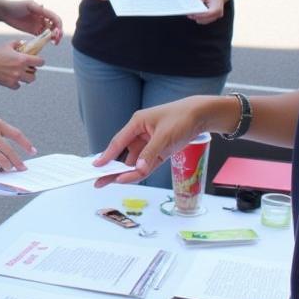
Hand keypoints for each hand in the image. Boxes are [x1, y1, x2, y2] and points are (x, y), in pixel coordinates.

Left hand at [0, 0, 63, 41]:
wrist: (5, 12)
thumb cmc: (16, 6)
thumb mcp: (28, 5)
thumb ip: (38, 8)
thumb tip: (45, 7)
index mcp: (43, 11)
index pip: (55, 18)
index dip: (58, 25)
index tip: (57, 32)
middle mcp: (42, 18)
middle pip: (55, 26)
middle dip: (58, 33)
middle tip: (56, 39)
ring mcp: (38, 25)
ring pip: (50, 32)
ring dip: (54, 37)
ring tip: (54, 42)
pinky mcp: (33, 31)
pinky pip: (42, 36)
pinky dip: (46, 40)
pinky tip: (47, 43)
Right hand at [0, 41, 43, 88]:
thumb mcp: (8, 45)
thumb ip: (18, 43)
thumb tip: (24, 43)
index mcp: (23, 59)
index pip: (40, 62)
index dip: (40, 62)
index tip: (38, 62)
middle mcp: (21, 69)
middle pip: (35, 74)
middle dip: (32, 71)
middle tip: (28, 69)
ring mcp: (16, 77)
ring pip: (28, 81)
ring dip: (26, 78)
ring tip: (21, 74)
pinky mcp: (9, 83)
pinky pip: (18, 86)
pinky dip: (16, 83)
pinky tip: (12, 78)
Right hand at [92, 96, 209, 183]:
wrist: (201, 115)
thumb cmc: (182, 118)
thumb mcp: (165, 135)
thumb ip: (151, 152)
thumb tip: (138, 168)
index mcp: (137, 123)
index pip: (119, 142)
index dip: (107, 155)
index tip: (97, 166)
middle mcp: (141, 133)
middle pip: (124, 154)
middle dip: (113, 168)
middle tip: (100, 181)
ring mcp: (150, 143)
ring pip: (135, 161)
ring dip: (126, 172)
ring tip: (113, 183)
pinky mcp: (160, 150)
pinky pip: (147, 163)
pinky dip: (140, 171)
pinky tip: (130, 178)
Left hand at [188, 0, 224, 24]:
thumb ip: (198, 0)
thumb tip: (192, 6)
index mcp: (217, 8)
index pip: (207, 14)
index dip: (199, 15)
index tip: (191, 14)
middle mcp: (218, 14)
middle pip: (205, 19)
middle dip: (196, 17)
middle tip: (188, 14)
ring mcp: (216, 16)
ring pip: (204, 21)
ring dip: (198, 18)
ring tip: (190, 14)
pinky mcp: (213, 17)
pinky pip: (205, 20)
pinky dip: (200, 18)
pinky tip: (195, 14)